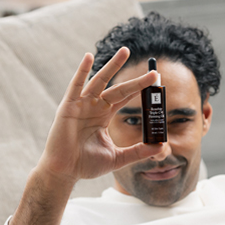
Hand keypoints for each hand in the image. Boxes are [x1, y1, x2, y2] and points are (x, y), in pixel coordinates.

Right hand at [37, 47, 163, 182]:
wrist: (65, 172)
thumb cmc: (85, 165)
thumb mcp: (117, 158)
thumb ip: (138, 152)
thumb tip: (160, 147)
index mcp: (103, 116)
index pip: (125, 98)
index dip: (140, 89)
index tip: (156, 81)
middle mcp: (94, 107)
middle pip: (118, 88)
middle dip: (135, 80)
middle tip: (153, 70)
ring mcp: (81, 105)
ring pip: (100, 81)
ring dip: (112, 66)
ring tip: (125, 51)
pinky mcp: (68, 107)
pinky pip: (76, 86)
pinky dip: (82, 71)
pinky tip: (89, 57)